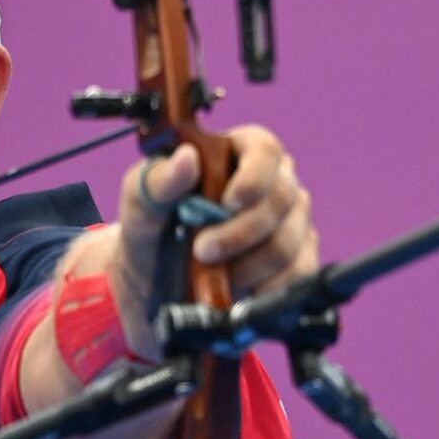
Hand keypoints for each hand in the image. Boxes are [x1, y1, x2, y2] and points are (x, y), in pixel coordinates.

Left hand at [124, 124, 318, 294]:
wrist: (154, 284)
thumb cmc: (151, 230)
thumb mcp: (140, 203)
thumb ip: (158, 181)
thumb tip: (186, 159)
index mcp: (237, 152)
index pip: (264, 149)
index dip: (253, 176)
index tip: (229, 203)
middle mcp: (272, 182)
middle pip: (282, 198)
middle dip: (240, 232)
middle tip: (202, 250)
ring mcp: (290, 222)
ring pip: (286, 243)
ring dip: (244, 266)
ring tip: (209, 271)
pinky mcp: (298, 261)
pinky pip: (296, 275)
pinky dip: (261, 289)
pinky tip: (234, 287)